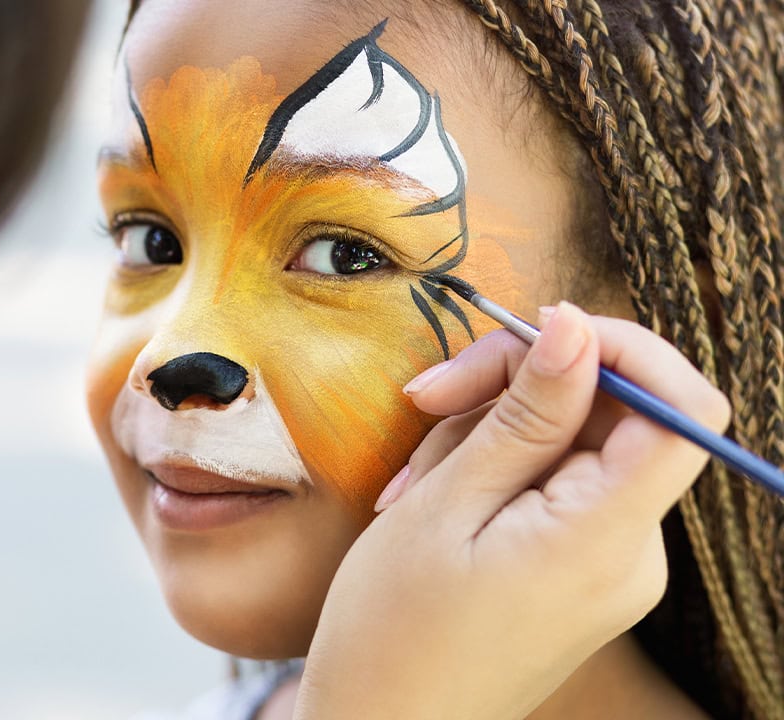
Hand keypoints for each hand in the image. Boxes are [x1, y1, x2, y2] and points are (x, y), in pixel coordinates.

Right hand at [292, 302, 730, 719]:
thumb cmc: (392, 630)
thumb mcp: (446, 505)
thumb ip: (525, 416)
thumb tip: (576, 328)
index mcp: (604, 540)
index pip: (680, 409)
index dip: (621, 348)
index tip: (535, 332)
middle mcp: (630, 555)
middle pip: (612, 416)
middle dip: (518, 389)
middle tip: (427, 399)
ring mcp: (608, 567)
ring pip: (571, 445)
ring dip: (487, 436)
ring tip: (414, 485)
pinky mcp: (580, 572)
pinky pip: (555, 487)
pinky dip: (493, 473)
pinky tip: (432, 500)